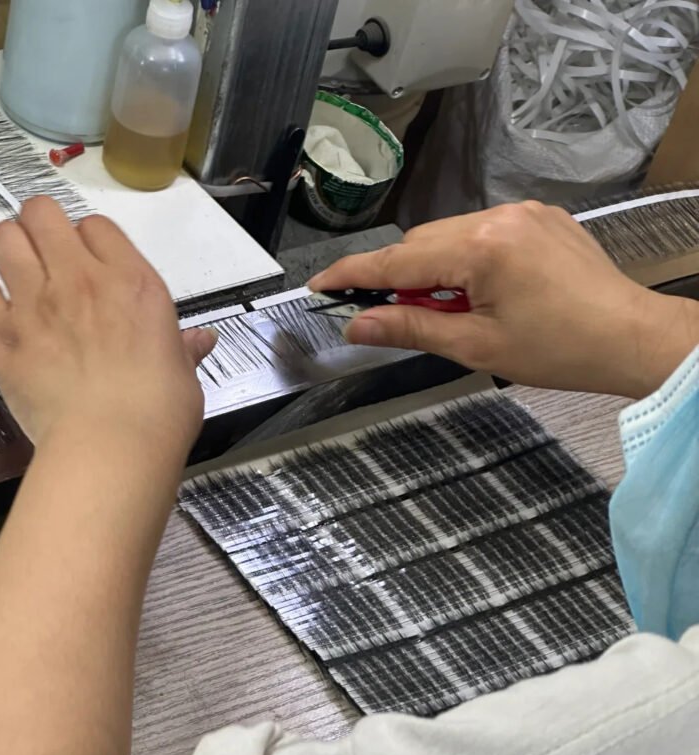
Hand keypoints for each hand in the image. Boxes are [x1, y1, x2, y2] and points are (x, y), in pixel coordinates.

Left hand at [0, 197, 216, 452]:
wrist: (112, 446)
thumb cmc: (155, 414)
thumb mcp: (184, 375)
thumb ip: (184, 349)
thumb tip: (199, 342)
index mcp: (132, 283)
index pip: (97, 226)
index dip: (91, 241)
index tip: (93, 262)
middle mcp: (80, 281)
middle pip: (42, 213)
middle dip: (40, 228)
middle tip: (46, 254)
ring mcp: (37, 305)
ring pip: (3, 239)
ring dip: (8, 250)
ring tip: (17, 274)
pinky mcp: (4, 337)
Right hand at [310, 202, 698, 398]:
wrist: (628, 338)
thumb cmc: (561, 349)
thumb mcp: (476, 346)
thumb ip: (411, 328)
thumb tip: (359, 327)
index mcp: (482, 249)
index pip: (397, 261)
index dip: (352, 275)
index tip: (320, 285)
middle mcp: (499, 217)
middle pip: (420, 243)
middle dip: (400, 279)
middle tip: (394, 319)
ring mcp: (522, 212)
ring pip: (448, 235)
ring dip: (434, 269)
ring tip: (453, 312)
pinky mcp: (538, 217)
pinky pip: (481, 230)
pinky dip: (465, 258)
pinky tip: (479, 291)